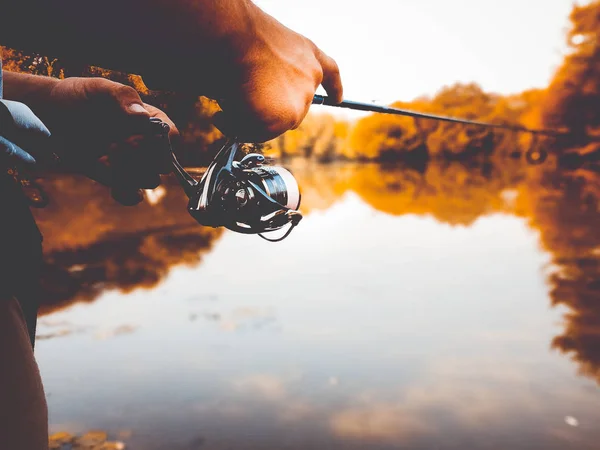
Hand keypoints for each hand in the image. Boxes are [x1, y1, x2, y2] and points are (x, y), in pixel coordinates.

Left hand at [40, 77, 178, 204]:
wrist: (49, 116)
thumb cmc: (76, 97)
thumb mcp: (98, 88)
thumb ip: (123, 97)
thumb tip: (143, 118)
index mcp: (148, 119)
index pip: (170, 136)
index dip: (157, 142)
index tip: (131, 138)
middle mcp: (145, 142)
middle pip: (162, 162)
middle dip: (138, 159)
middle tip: (111, 146)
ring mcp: (132, 162)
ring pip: (148, 180)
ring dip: (127, 174)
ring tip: (102, 158)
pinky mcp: (116, 178)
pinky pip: (133, 194)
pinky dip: (126, 193)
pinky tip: (112, 184)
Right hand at [211, 7, 342, 141]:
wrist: (233, 34)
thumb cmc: (239, 35)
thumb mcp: (268, 51)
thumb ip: (275, 74)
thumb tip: (258, 95)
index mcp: (309, 54)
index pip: (330, 73)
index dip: (334, 88)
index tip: (338, 99)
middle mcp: (311, 78)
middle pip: (294, 109)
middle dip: (270, 109)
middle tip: (242, 100)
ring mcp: (301, 100)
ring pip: (274, 124)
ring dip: (249, 119)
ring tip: (226, 100)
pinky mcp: (285, 118)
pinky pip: (258, 134)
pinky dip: (236, 128)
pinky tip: (222, 116)